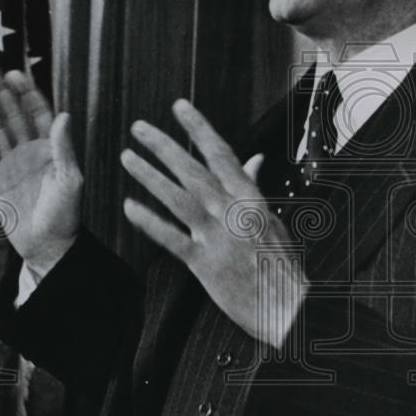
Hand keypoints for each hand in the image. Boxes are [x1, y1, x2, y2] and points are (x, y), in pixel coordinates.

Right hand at [0, 67, 82, 274]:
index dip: (28, 94)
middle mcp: (30, 153)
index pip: (39, 115)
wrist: (49, 247)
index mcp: (51, 150)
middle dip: (2, 94)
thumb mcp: (70, 181)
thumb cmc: (66, 216)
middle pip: (13, 117)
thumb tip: (64, 116)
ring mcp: (11, 165)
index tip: (17, 75)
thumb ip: (64, 149)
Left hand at [120, 99, 306, 349]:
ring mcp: (218, 238)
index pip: (221, 154)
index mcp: (251, 198)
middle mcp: (233, 212)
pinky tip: (130, 207)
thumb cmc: (282, 265)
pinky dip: (150, 222)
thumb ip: (255, 189)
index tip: (179, 107)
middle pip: (193, 171)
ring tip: (127, 158)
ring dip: (150, 176)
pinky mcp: (205, 265)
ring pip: (178, 199)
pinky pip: (172, 238)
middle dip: (164, 146)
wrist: (288, 307)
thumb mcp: (273, 219)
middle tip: (138, 128)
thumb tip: (253, 160)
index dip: (198, 128)